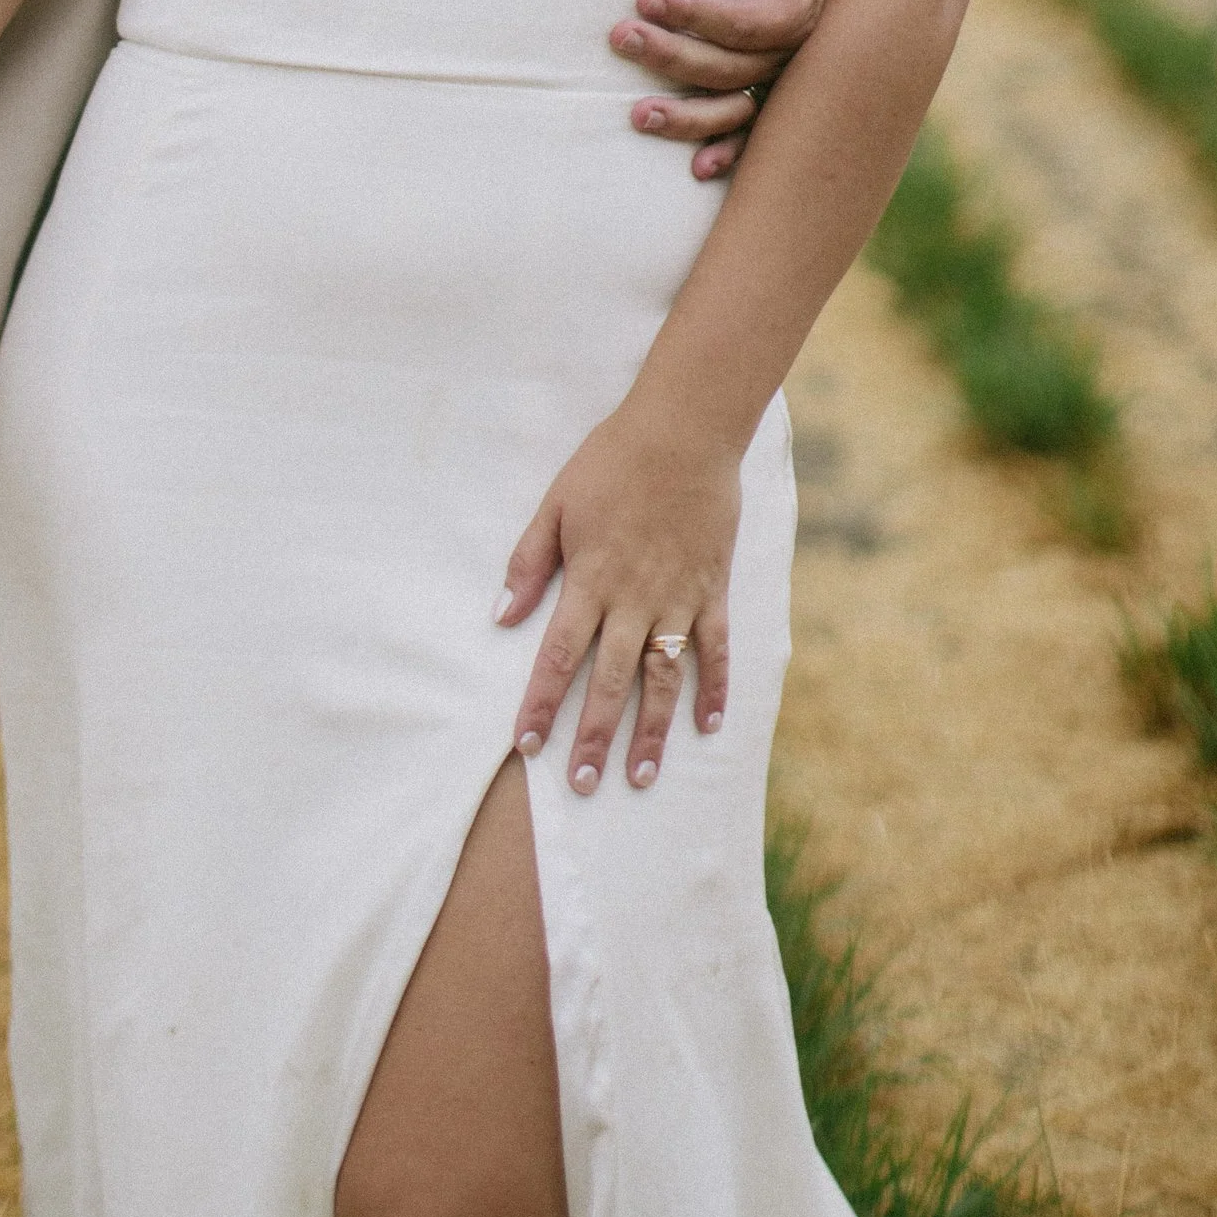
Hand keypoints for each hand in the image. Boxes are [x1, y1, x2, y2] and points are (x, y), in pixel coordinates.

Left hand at [496, 399, 742, 791]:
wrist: (683, 431)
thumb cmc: (611, 463)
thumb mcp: (556, 504)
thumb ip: (529, 562)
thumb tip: (500, 617)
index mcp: (589, 580)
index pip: (558, 656)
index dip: (541, 704)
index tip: (526, 746)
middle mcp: (634, 599)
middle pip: (610, 681)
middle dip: (593, 736)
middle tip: (583, 785)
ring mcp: (679, 598)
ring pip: (663, 678)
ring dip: (652, 731)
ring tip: (642, 776)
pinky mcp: (713, 589)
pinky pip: (715, 649)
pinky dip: (714, 687)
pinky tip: (709, 725)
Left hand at [611, 0, 833, 177]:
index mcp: (795, 11)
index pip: (742, 23)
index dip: (694, 15)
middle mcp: (790, 55)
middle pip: (727, 68)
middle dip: (671, 56)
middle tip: (621, 36)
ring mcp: (779, 82)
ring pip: (734, 109)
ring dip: (687, 117)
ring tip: (637, 116)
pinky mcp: (766, 95)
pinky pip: (750, 134)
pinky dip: (727, 152)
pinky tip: (697, 169)